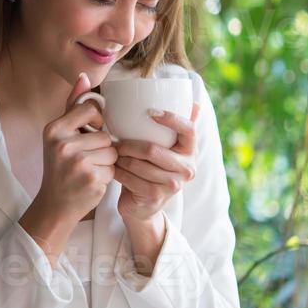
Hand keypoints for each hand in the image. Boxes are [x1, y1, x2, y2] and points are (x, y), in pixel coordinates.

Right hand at [37, 72, 117, 223]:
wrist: (55, 205)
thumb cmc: (60, 166)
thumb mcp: (60, 134)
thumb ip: (73, 106)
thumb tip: (84, 76)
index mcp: (54, 129)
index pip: (91, 110)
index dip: (97, 122)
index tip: (89, 133)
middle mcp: (62, 144)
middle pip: (105, 135)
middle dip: (101, 148)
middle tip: (84, 160)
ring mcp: (77, 163)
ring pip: (112, 152)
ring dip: (106, 162)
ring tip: (88, 170)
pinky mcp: (91, 179)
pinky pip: (113, 169)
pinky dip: (106, 176)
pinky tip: (91, 182)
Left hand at [114, 102, 199, 222]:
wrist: (145, 205)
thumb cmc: (153, 169)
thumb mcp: (166, 148)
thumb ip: (178, 128)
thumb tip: (195, 102)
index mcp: (191, 152)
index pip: (189, 130)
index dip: (171, 118)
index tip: (151, 112)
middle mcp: (187, 169)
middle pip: (153, 149)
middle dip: (128, 144)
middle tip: (114, 140)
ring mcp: (173, 185)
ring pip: (138, 164)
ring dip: (120, 157)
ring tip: (112, 153)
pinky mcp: (156, 196)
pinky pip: (130, 178)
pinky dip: (118, 171)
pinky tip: (112, 168)